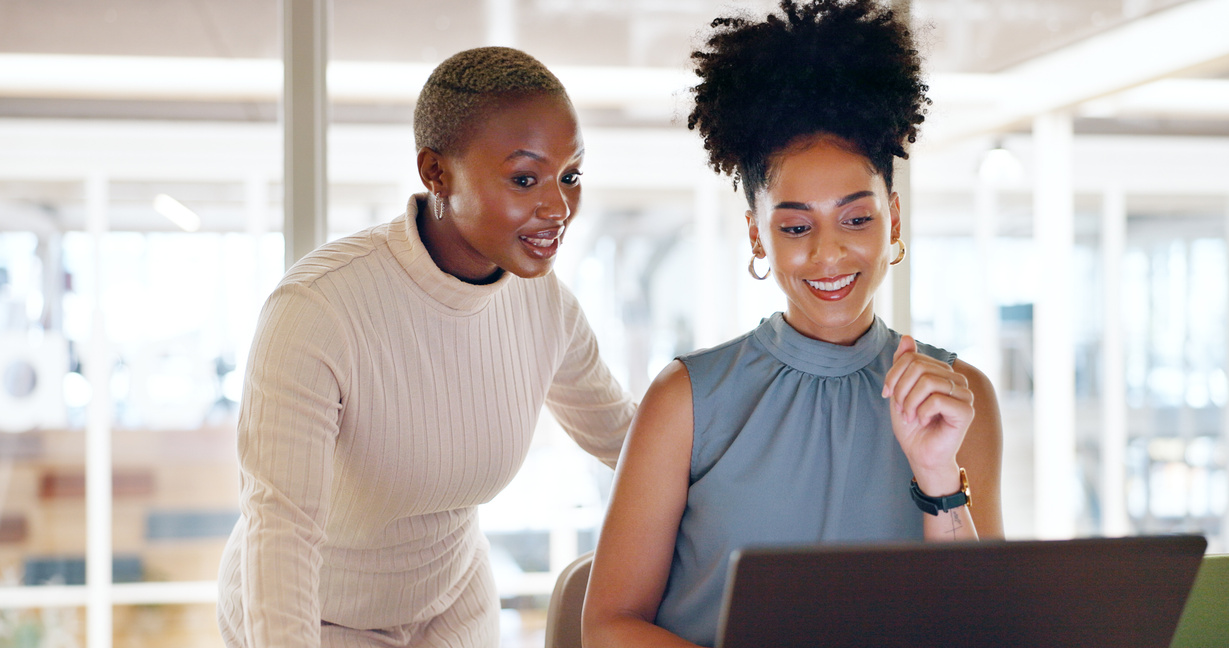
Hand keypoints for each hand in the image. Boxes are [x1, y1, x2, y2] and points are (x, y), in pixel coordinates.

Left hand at [881, 336, 973, 494]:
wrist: (921, 455)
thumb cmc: (912, 426)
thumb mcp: (900, 391)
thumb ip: (904, 365)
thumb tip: (907, 336)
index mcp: (940, 372)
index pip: (912, 357)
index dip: (894, 375)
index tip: (888, 395)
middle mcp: (955, 379)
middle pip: (919, 367)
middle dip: (901, 389)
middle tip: (900, 409)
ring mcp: (964, 393)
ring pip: (928, 381)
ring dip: (910, 402)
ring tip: (910, 416)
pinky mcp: (966, 410)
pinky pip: (937, 399)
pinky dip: (922, 412)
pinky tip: (923, 422)